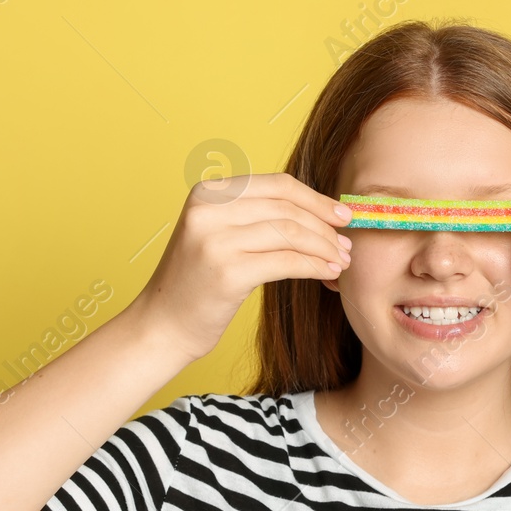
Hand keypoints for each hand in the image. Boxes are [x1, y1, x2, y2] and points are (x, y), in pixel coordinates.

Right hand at [129, 174, 353, 361]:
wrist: (163, 325)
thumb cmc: (199, 283)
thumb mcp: (219, 234)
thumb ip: (256, 216)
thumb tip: (321, 211)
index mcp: (208, 192)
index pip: (276, 185)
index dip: (315, 199)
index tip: (342, 214)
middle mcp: (208, 210)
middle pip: (287, 208)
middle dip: (325, 226)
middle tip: (347, 243)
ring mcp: (215, 240)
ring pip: (291, 234)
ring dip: (325, 248)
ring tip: (342, 260)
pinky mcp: (227, 272)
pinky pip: (287, 262)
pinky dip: (315, 266)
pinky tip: (329, 274)